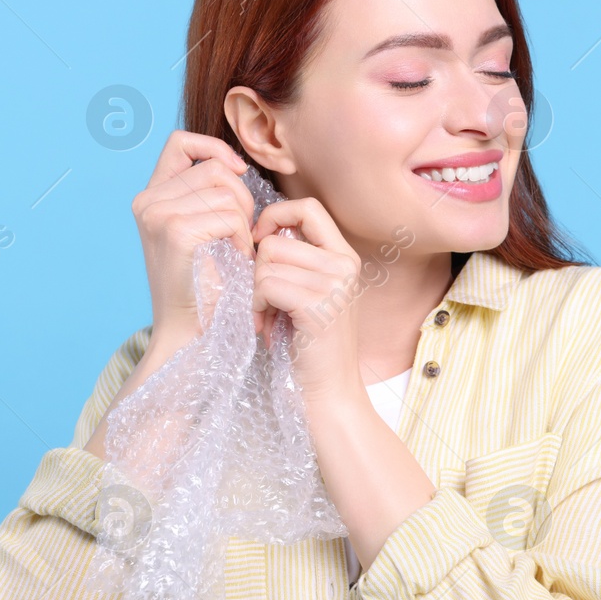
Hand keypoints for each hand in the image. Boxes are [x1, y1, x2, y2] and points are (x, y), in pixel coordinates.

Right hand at [132, 130, 254, 349]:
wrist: (193, 331)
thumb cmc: (207, 284)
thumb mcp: (204, 229)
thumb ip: (207, 195)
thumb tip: (236, 164)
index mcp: (152, 196)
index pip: (181, 142)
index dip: (214, 148)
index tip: (239, 171)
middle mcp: (148, 201)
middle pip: (215, 168)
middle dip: (242, 197)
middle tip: (241, 235)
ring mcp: (158, 215)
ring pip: (227, 192)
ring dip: (245, 223)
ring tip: (237, 251)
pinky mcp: (176, 233)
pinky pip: (231, 217)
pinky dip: (243, 239)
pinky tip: (236, 261)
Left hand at [249, 196, 364, 407]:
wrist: (329, 392)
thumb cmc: (310, 345)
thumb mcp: (310, 293)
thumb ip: (297, 261)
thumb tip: (260, 233)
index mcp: (345, 256)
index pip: (307, 207)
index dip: (274, 217)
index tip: (259, 243)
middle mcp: (345, 264)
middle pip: (275, 241)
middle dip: (257, 271)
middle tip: (266, 302)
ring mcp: (335, 284)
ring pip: (266, 264)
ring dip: (255, 293)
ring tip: (268, 317)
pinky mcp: (318, 305)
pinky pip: (266, 285)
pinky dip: (256, 306)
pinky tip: (266, 326)